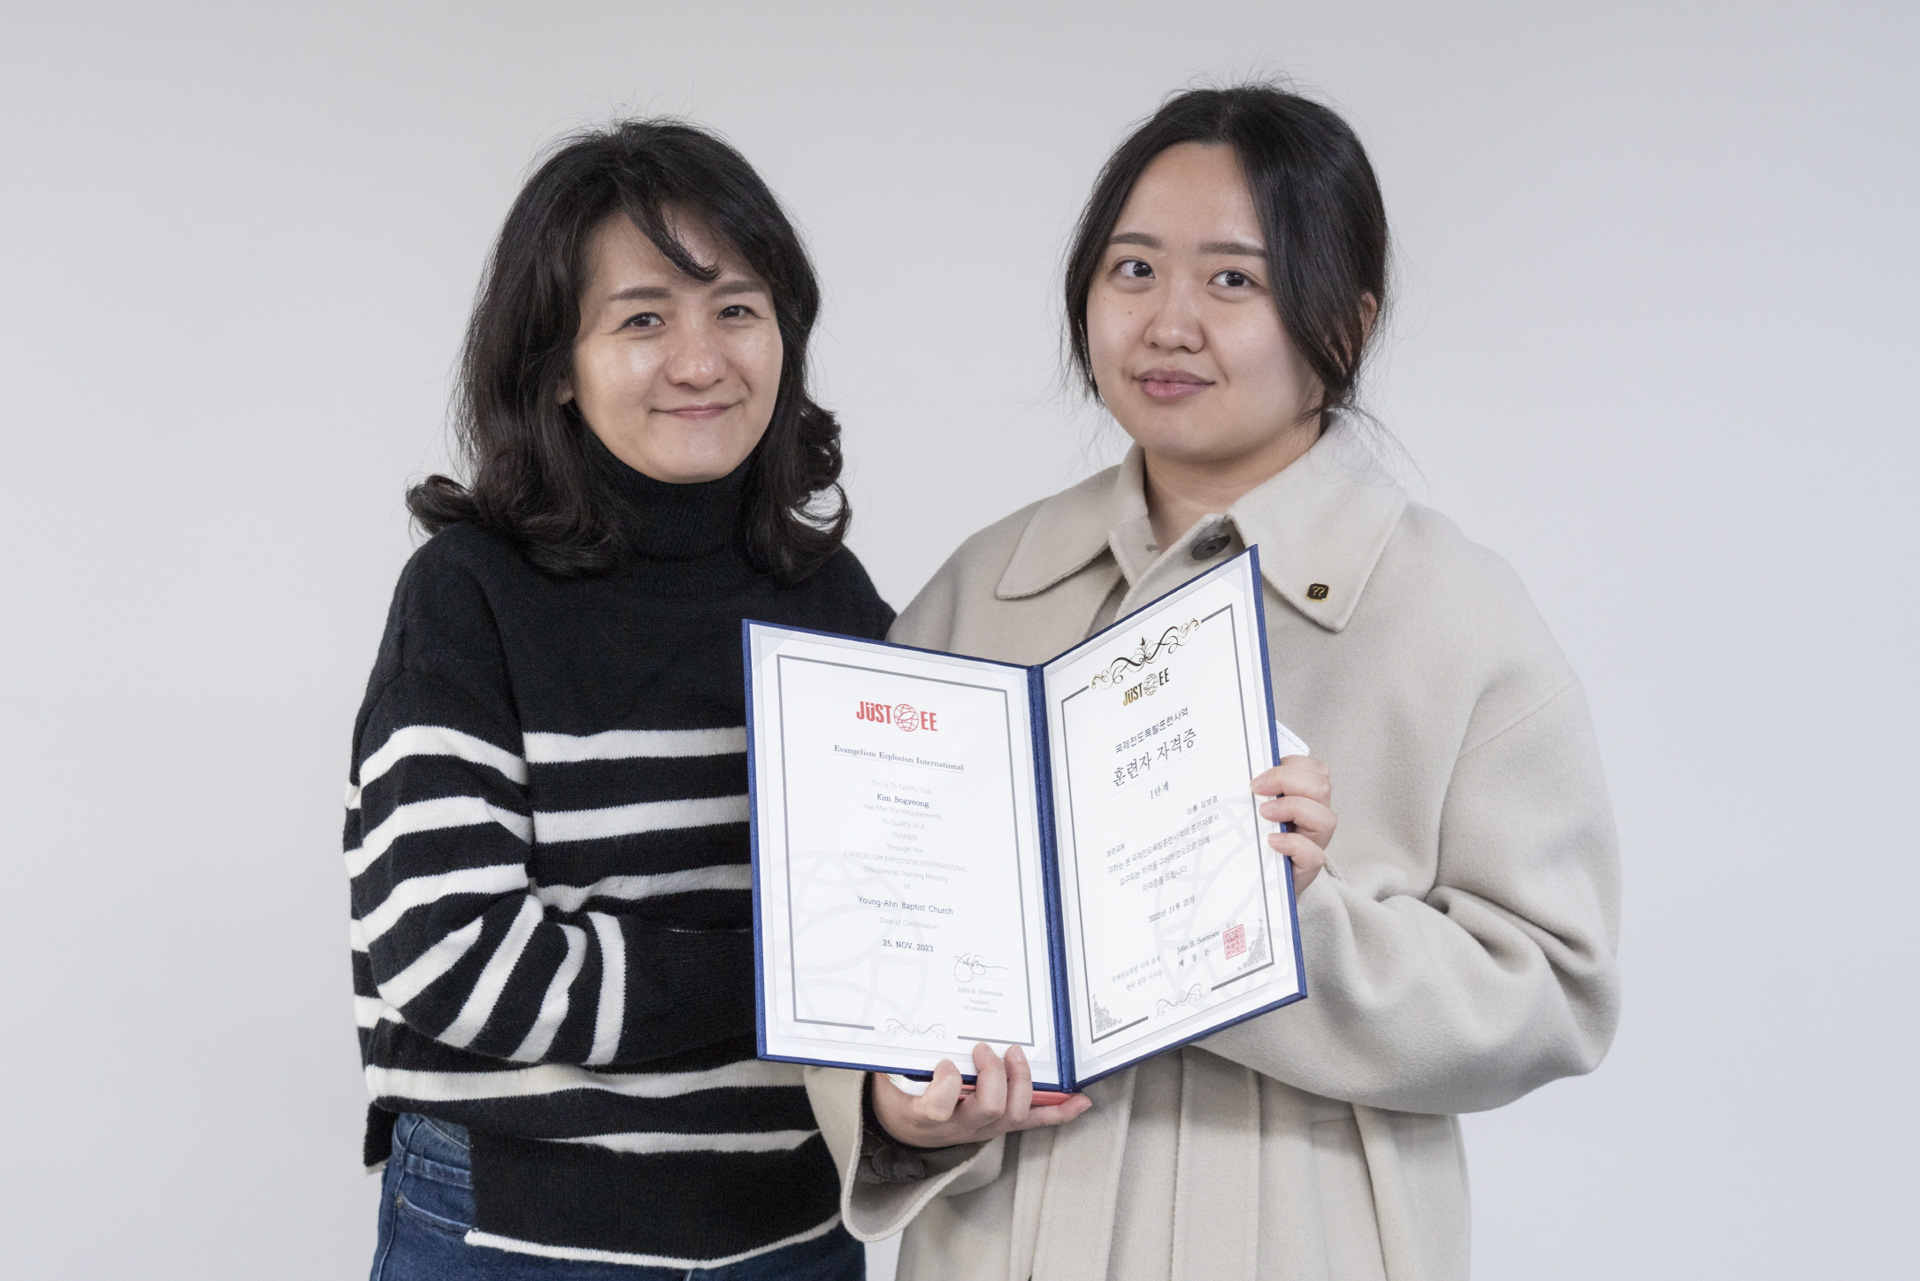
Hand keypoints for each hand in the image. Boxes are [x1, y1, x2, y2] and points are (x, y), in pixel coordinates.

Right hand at [870, 1042, 1091, 1148]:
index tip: (946, 1062)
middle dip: (994, 1075)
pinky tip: (1080, 1102)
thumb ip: (896, 1054)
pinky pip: (1032, 1122)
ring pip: (1013, 1115)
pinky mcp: (998, 1126)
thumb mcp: (888, 1077)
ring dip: (1022, 1082)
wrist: (905, 1129)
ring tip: (1016, 1055)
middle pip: (988, 1109)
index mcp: (923, 1115)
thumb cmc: (899, 1095)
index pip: (938, 1109)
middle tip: (984, 1049)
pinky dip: (1059, 1112)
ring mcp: (981, 1128)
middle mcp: (957, 1127)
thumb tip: (902, 1013)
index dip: (947, 1086)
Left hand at [1251, 754, 1336, 893]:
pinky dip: (1294, 844)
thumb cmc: (1255, 841)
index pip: (1314, 769)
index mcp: (1305, 797)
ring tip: (1264, 814)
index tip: (1259, 774)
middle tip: (1256, 790)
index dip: (1290, 765)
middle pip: (1322, 786)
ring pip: (1326, 818)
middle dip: (1287, 780)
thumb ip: (1255, 791)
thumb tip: (1236, 771)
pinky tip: (1272, 841)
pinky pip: (1315, 854)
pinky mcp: (1308, 868)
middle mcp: (1315, 816)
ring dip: (1293, 808)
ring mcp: (1315, 842)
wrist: (1253, 882)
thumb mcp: (1253, 810)